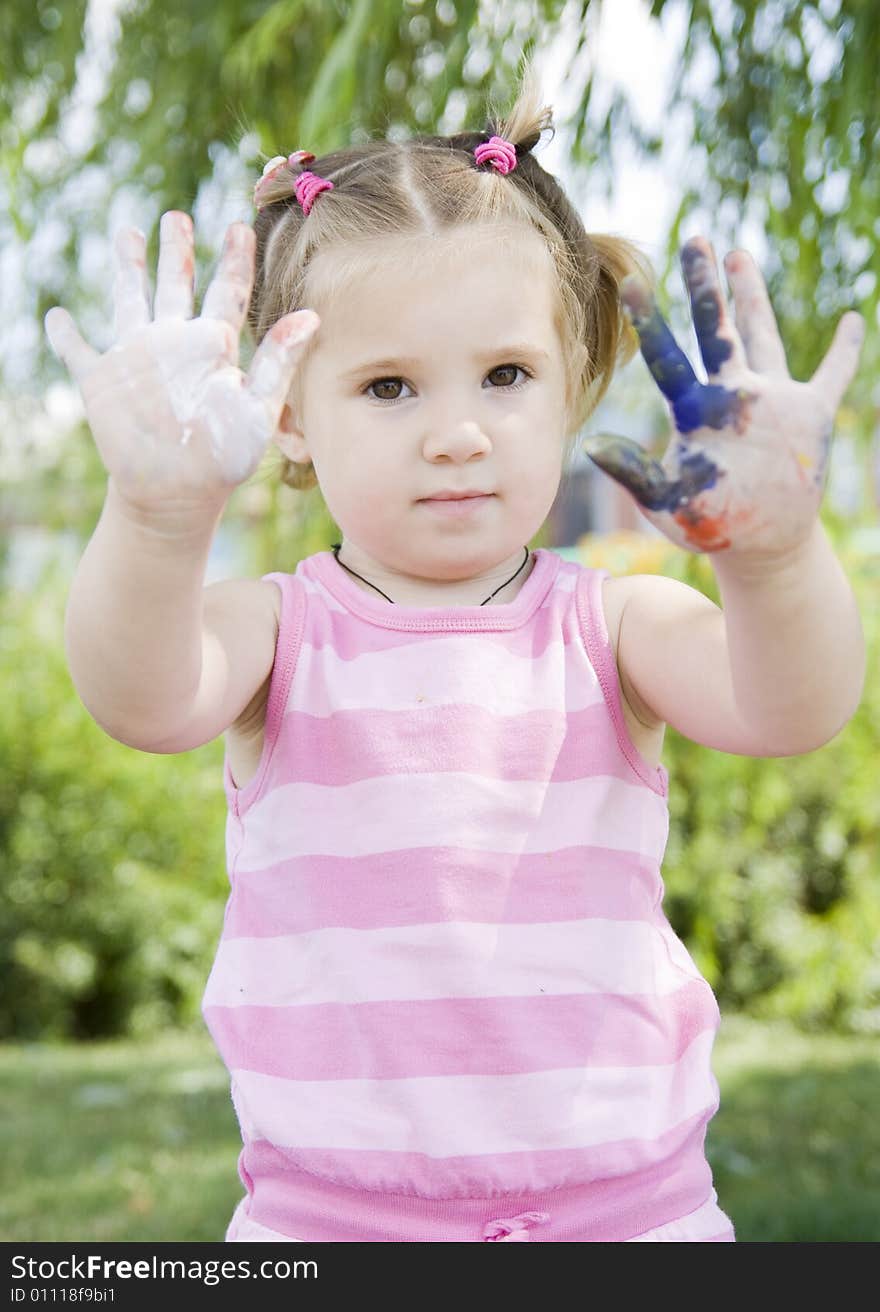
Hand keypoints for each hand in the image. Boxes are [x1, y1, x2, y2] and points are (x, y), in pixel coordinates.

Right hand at [44, 211, 318, 522]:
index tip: (239, 227)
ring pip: (129, 298)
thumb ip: (280, 363)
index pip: (227, 292)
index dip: (234, 260)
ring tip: (127, 231)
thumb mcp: (257, 409)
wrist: (177, 495)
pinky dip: (66, 336)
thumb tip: (311, 316)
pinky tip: (55, 317)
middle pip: (176, 283)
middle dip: (176, 249)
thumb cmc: (224, 459)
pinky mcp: (102, 383)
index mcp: (214, 346)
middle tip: (177, 216)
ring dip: (128, 266)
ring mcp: (137, 359)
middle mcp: (175, 343)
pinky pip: (79, 352)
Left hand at [583, 236, 863, 561]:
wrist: (759, 548)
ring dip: (752, 296)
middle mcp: (731, 396)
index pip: (670, 357)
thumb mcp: (667, 502)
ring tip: (738, 254)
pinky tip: (850, 319)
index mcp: (696, 411)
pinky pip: (831, 376)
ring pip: (762, 336)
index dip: (653, 322)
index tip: (633, 284)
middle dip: (707, 284)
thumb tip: (593, 446)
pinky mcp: (809, 417)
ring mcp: (771, 402)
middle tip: (694, 238)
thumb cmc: (709, 526)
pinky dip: (843, 351)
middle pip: (718, 328)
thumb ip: (634, 473)